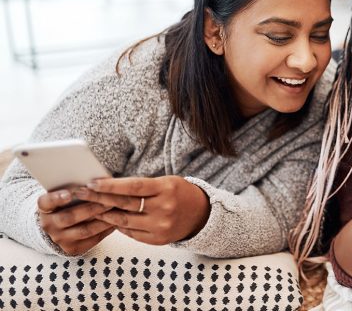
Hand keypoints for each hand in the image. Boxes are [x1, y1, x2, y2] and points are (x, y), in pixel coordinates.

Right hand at [37, 189, 114, 255]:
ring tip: (116, 210)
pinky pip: (91, 240)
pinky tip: (116, 221)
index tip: (69, 194)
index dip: (56, 198)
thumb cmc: (68, 204)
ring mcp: (60, 238)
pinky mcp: (72, 248)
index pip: (46, 202)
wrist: (59, 227)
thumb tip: (98, 180)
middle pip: (70, 217)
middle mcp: (49, 224)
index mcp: (44, 208)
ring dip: (102, 220)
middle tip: (108, 200)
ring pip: (84, 230)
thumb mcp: (65, 194)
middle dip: (91, 208)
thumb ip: (76, 189)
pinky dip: (105, 230)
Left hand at [74, 176, 209, 245]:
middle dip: (100, 198)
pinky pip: (131, 233)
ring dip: (104, 214)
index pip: (133, 186)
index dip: (110, 185)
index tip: (91, 182)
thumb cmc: (179, 193)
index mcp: (166, 189)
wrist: (201, 214)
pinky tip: (107, 219)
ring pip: (124, 221)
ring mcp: (161, 226)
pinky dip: (118, 226)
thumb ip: (141, 186)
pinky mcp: (158, 240)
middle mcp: (163, 208)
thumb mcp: (165, 182)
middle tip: (81, 193)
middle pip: (125, 204)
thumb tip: (109, 186)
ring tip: (89, 207)